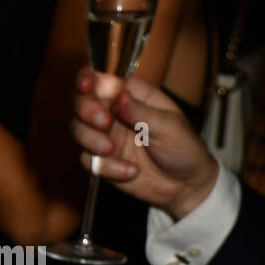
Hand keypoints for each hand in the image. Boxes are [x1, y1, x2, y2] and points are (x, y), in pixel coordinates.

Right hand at [71, 67, 218, 218]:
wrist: (187, 185)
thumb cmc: (184, 147)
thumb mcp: (169, 127)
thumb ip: (143, 112)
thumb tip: (121, 96)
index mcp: (133, 96)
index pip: (102, 81)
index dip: (88, 79)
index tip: (86, 85)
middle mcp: (115, 113)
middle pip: (82, 102)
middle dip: (86, 110)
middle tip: (104, 123)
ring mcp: (106, 137)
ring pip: (78, 130)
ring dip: (91, 139)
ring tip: (112, 149)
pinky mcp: (103, 161)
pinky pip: (88, 160)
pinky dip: (107, 167)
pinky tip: (131, 172)